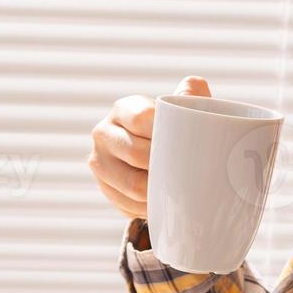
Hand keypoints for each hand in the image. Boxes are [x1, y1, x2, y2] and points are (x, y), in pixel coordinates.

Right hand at [88, 75, 210, 218]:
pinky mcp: (103, 187)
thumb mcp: (182, 110)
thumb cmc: (173, 129)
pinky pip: (127, 204)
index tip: (186, 142)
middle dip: (164, 165)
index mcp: (124, 108)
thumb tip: (193, 86)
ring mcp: (99, 161)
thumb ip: (190, 96)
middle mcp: (103, 132)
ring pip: (132, 185)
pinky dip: (147, 207)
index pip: (143, 118)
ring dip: (157, 191)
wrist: (152, 154)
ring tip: (176, 189)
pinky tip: (161, 201)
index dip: (165, 132)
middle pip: (137, 154)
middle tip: (188, 171)